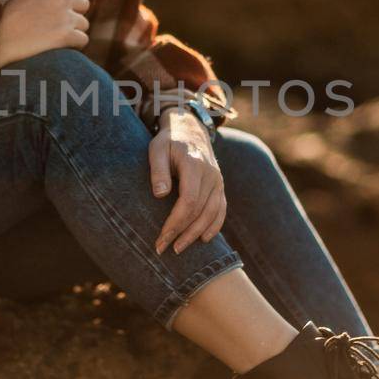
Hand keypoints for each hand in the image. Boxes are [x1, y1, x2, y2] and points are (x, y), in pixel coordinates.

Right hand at [0, 0, 89, 71]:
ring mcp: (66, 16)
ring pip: (84, 24)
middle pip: (85, 6)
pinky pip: (83, 40)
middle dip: (75, 15)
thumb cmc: (9, 21)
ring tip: (52, 37)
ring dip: (73, 32)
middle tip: (57, 26)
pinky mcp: (67, 35)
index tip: (67, 9)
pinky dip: (73, 46)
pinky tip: (57, 47)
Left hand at [149, 109, 226, 254]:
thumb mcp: (157, 149)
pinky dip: (215, 226)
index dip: (175, 222)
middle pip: (200, 211)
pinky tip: (203, 239)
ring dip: (196, 234)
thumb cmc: (169, 142)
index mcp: (195, 165)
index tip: (161, 237)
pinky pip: (221, 209)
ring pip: (212, 213)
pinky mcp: (220, 186)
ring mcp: (218, 181)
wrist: (190, 129)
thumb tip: (160, 195)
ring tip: (179, 248)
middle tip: (164, 249)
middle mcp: (211, 175)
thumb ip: (158, 171)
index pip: (189, 201)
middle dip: (182, 233)